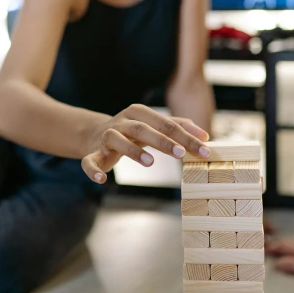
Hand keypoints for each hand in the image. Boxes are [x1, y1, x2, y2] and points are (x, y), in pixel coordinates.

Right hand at [81, 103, 209, 183]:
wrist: (93, 133)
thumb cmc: (131, 130)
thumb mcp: (153, 125)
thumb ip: (178, 127)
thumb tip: (205, 135)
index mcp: (138, 113)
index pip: (166, 123)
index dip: (185, 136)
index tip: (204, 148)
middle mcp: (122, 122)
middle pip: (143, 129)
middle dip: (163, 140)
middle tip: (181, 153)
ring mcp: (106, 137)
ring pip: (117, 140)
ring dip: (132, 151)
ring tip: (149, 163)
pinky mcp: (92, 153)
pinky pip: (89, 161)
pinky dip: (93, 170)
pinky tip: (102, 179)